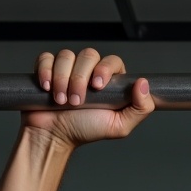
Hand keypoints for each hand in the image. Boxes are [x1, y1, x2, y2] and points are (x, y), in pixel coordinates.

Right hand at [22, 48, 154, 147]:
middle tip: (76, 101)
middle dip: (80, 78)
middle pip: (89, 55)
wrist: (54, 135)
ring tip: (61, 101)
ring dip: (62, 79)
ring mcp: (68, 68)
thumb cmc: (85, 130)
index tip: (97, 86)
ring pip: (67, 56)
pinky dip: (46, 71)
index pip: (112, 61)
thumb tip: (144, 84)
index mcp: (109, 81)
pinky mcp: (48, 68)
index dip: (105, 68)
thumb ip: (140, 109)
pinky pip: (46, 58)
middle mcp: (90, 71)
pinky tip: (47, 88)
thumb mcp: (119, 125)